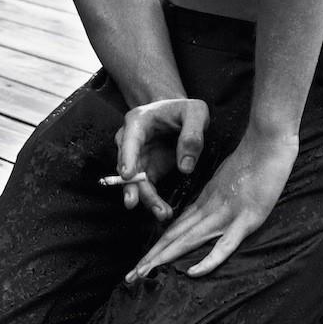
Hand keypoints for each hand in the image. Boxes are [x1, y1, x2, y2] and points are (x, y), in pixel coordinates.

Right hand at [115, 98, 209, 220]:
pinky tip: (163, 211)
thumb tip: (185, 167)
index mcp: (137, 122)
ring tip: (162, 213)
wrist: (177, 114)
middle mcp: (130, 142)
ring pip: (135, 182)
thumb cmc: (184, 110)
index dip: (127, 157)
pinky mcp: (146, 171)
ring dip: (146, 199)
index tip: (128, 175)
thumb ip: (192, 134)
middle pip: (127, 166)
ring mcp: (137, 158)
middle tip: (133, 203)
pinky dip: (153, 201)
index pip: (129, 141)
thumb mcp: (195, 112)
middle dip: (131, 186)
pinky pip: (146, 188)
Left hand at [125, 124, 298, 279]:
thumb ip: (215, 198)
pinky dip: (208, 259)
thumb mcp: (229, 180)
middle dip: (153, 258)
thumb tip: (202, 214)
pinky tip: (192, 272)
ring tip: (144, 274)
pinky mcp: (247, 219)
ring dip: (166, 258)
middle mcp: (210, 209)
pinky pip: (225, 244)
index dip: (158, 246)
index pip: (176, 228)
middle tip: (130, 277)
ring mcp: (227, 214)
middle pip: (176, 237)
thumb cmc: (254, 158)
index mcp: (206, 200)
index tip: (142, 262)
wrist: (268, 141)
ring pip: (190, 240)